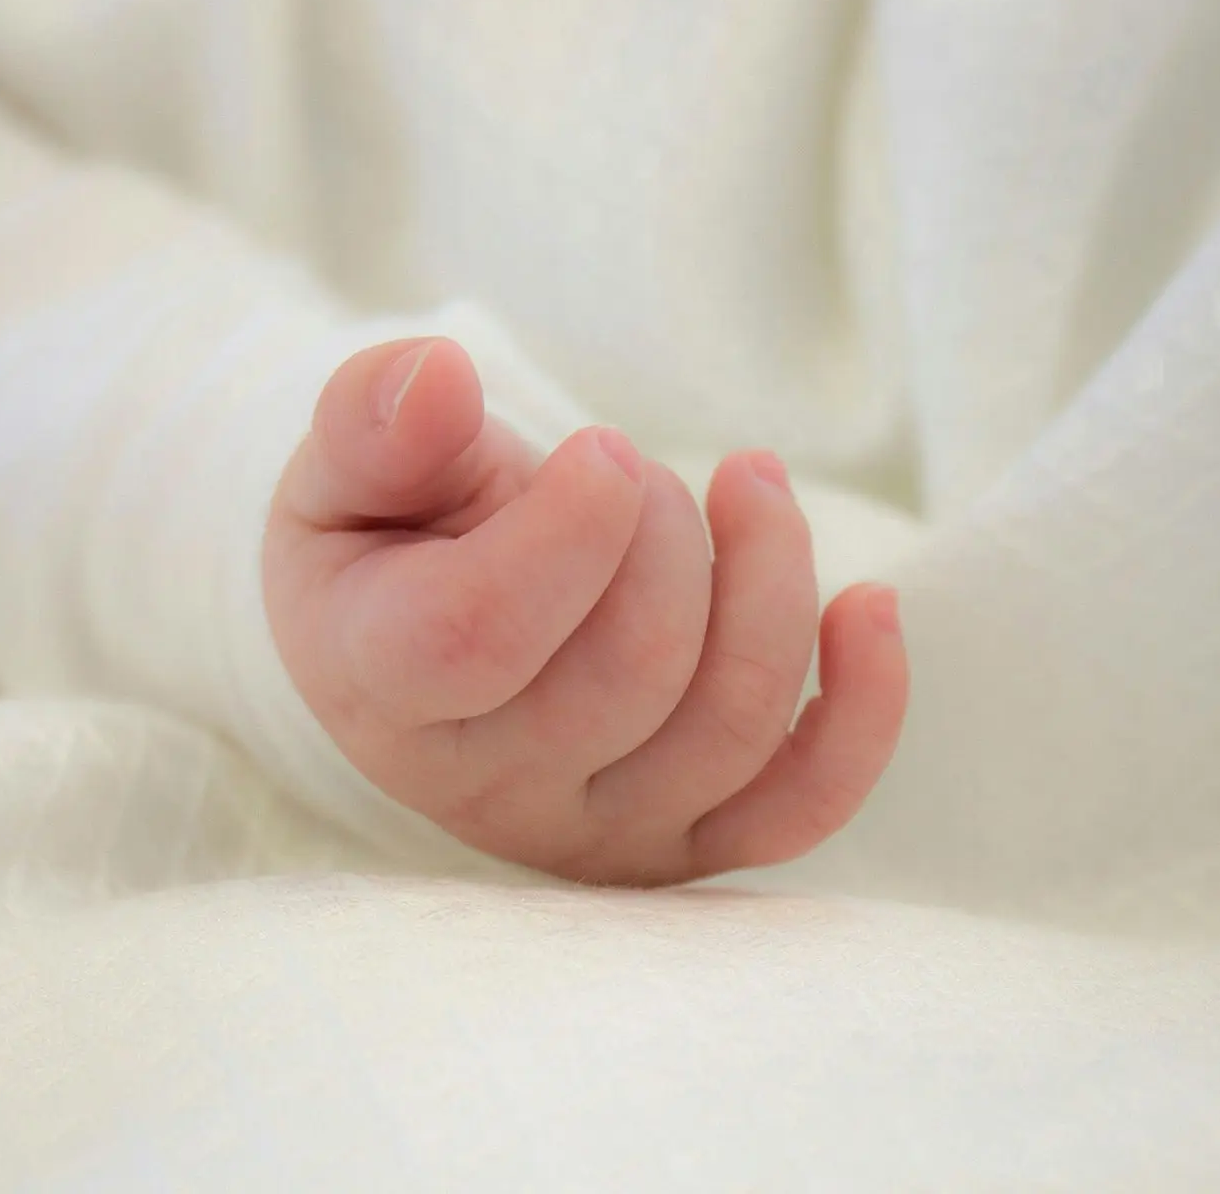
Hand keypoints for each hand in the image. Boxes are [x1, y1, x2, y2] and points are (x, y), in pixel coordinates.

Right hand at [264, 337, 907, 884]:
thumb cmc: (393, 541)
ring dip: (770, 580)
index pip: (477, 636)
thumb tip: (440, 380)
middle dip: (668, 535)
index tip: (600, 449)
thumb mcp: (351, 468)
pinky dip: (862, 712)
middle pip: (629, 675)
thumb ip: (375, 422)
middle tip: (638, 468)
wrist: (430, 637)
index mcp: (381, 682)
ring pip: (727, 729)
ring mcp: (593, 828)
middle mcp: (485, 784)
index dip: (567, 530)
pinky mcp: (682, 838)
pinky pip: (798, 809)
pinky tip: (868, 606)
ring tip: (749, 485)